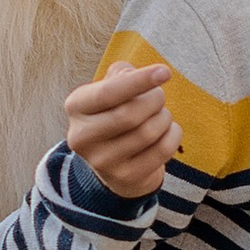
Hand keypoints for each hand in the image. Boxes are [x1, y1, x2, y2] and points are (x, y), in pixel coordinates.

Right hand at [65, 59, 178, 198]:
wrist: (114, 161)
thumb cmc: (115, 113)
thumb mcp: (110, 88)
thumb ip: (121, 74)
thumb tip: (134, 75)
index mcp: (76, 107)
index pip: (107, 93)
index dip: (139, 81)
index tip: (165, 72)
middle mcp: (82, 136)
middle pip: (129, 114)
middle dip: (154, 100)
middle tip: (159, 96)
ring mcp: (102, 161)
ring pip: (148, 132)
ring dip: (164, 117)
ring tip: (161, 114)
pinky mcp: (125, 177)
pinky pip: (162, 150)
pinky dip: (173, 134)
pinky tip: (168, 130)